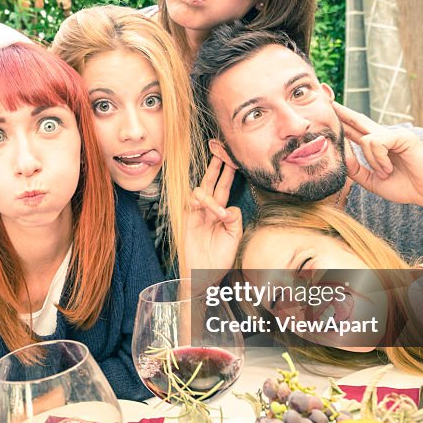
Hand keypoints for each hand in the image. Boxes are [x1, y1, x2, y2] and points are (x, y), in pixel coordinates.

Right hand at [181, 156, 242, 276]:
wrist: (204, 273)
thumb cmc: (220, 258)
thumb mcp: (234, 238)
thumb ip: (235, 219)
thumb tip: (229, 207)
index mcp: (223, 212)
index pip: (225, 186)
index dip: (228, 172)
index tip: (233, 157)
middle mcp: (209, 210)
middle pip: (212, 181)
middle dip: (216, 165)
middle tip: (220, 149)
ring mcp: (197, 213)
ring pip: (201, 191)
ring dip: (209, 196)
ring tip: (216, 213)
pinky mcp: (187, 219)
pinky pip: (192, 202)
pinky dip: (201, 203)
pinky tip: (206, 209)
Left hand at [334, 103, 422, 212]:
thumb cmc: (406, 186)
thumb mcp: (372, 180)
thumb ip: (355, 169)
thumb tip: (340, 154)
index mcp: (376, 146)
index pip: (354, 129)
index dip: (340, 120)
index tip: (326, 109)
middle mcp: (384, 136)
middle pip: (358, 119)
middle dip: (341, 110)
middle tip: (325, 95)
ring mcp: (395, 134)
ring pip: (365, 139)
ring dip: (372, 161)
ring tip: (386, 172)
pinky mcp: (404, 136)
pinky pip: (377, 143)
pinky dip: (379, 159)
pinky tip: (389, 169)